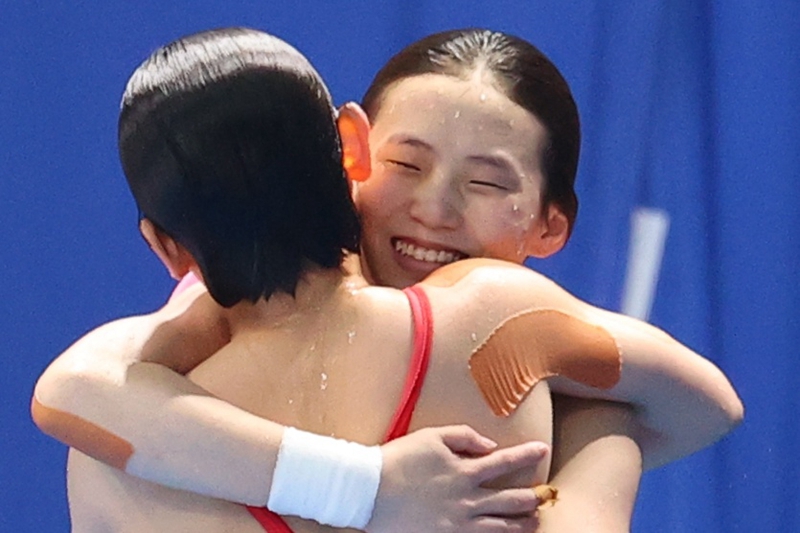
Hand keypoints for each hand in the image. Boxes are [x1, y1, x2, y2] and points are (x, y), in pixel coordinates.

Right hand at [367, 425, 549, 532]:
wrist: (370, 490)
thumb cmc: (399, 460)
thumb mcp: (432, 437)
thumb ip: (464, 437)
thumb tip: (490, 445)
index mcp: (465, 471)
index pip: (506, 462)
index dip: (528, 455)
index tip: (543, 449)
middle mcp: (467, 500)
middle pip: (512, 501)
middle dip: (532, 498)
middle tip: (544, 496)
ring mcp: (459, 524)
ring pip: (501, 528)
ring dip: (522, 525)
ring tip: (535, 522)